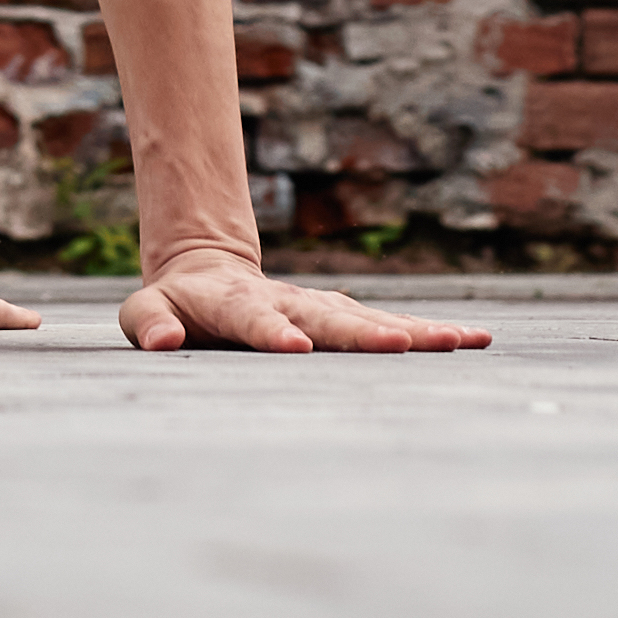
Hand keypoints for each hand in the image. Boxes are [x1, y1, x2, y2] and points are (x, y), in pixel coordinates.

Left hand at [112, 249, 488, 355]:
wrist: (210, 270)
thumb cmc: (176, 303)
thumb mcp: (146, 311)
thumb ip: (150, 323)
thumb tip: (164, 339)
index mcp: (238, 305)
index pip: (256, 321)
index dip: (273, 334)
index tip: (294, 347)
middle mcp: (291, 304)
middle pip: (330, 320)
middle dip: (364, 334)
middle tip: (399, 345)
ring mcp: (322, 308)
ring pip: (370, 320)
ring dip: (413, 332)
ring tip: (459, 341)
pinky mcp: (345, 317)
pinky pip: (389, 325)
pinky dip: (429, 333)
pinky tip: (472, 339)